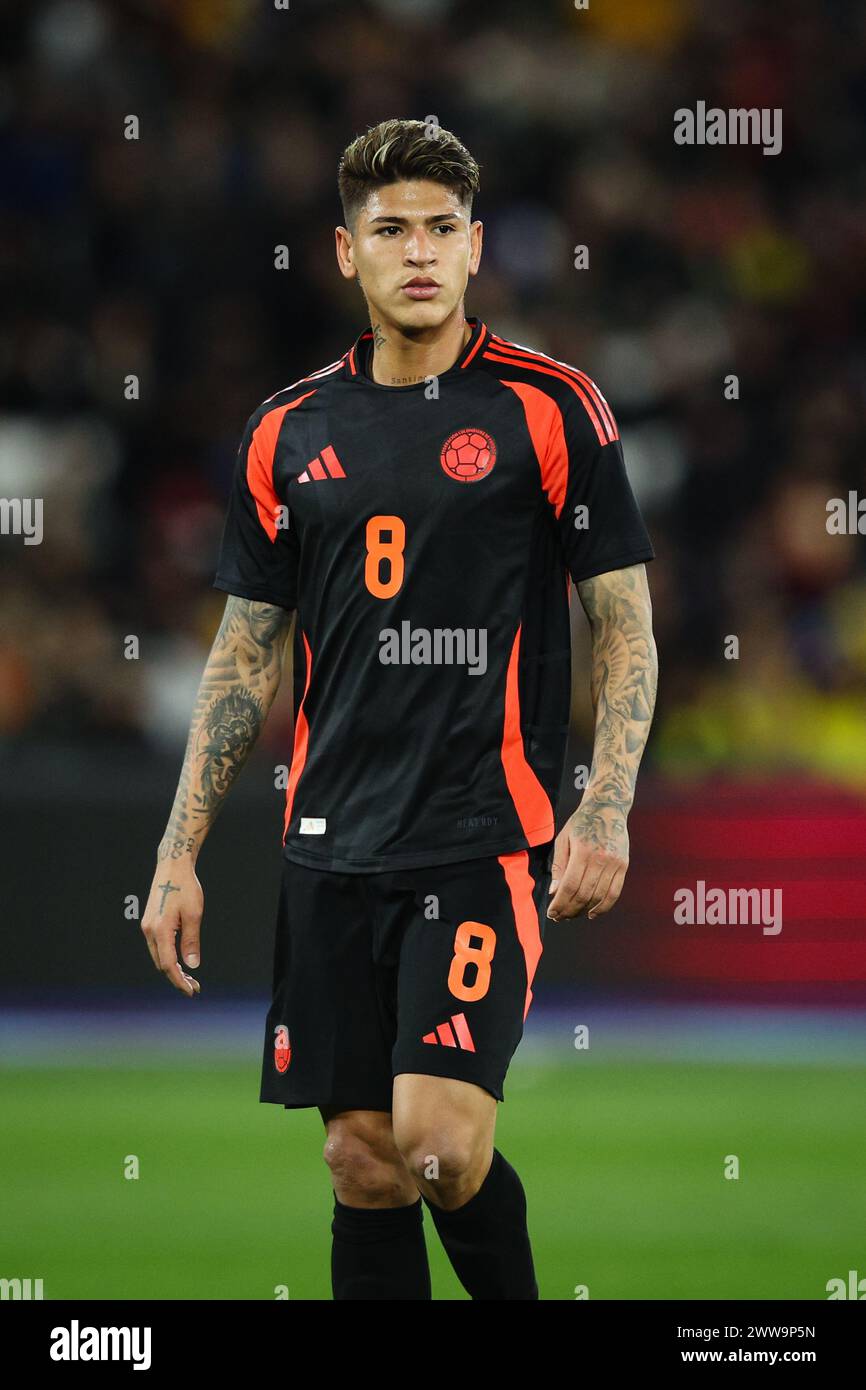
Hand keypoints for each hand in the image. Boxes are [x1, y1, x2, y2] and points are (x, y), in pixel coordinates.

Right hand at [141, 861, 202, 996]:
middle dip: (177, 977)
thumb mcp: (194, 914)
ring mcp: (147, 926)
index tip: (191, 991)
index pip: (168, 965)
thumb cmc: (186, 887)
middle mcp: (149, 930)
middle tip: (195, 986)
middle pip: (161, 964)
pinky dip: (168, 957)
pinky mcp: (149, 922)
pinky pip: (157, 946)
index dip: (179, 981)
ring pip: (158, 956)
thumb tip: (192, 966)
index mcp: (160, 930)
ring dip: (172, 968)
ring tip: (190, 976)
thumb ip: (191, 941)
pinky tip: (180, 960)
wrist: (172, 866)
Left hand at [547, 802, 628, 921]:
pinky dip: (603, 907)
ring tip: (572, 915)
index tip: (552, 912)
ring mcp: (614, 863)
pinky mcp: (623, 866)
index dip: (560, 903)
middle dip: (569, 910)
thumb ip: (559, 866)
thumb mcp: (563, 839)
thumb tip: (554, 892)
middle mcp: (600, 858)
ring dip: (583, 910)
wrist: (607, 808)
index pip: (570, 885)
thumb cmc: (581, 823)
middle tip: (559, 917)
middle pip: (584, 894)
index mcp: (582, 850)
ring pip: (598, 896)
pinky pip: (614, 893)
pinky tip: (591, 913)